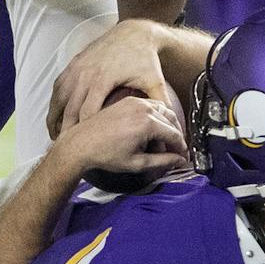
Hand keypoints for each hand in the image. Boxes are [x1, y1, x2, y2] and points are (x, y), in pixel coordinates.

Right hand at [47, 19, 171, 138]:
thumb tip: (174, 126)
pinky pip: (57, 89)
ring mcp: (76, 69)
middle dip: (67, 131)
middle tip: (66, 149)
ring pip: (60, 99)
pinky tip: (55, 118)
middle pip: (70, 110)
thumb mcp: (154, 81)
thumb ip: (161, 104)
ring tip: (56, 137)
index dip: (84, 133)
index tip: (82, 148)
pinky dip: (54, 105)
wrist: (132, 32)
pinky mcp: (72, 65)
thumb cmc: (143, 58)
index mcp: (103, 80)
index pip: (88, 113)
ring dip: (56, 119)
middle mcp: (85, 74)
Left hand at [52, 95, 188, 181]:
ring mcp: (134, 101)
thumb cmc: (106, 154)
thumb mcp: (137, 163)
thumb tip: (179, 161)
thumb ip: (162, 162)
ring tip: (165, 141)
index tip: (183, 157)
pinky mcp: (127, 100)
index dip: (182, 148)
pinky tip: (152, 129)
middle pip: (171, 120)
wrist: (81, 143)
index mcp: (147, 123)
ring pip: (162, 110)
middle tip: (176, 151)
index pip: (175, 134)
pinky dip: (156, 115)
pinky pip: (150, 105)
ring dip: (168, 124)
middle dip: (176, 136)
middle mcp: (143, 108)